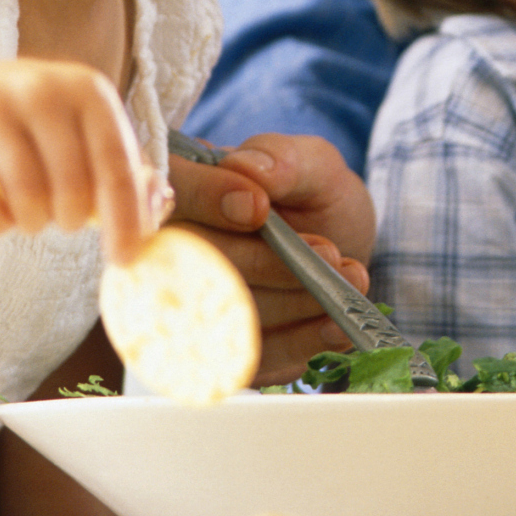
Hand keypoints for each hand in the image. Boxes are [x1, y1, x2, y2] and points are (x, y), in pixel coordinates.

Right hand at [0, 60, 163, 263]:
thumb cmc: (37, 133)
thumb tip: (157, 207)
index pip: (117, 165)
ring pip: (26, 195)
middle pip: (72, 186)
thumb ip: (127, 173)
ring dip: (31, 224)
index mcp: (87, 88)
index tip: (125, 259)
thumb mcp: (86, 137)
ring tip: (29, 217)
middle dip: (69, 220)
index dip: (125, 219)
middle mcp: (40, 86)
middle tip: (59, 219)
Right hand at [168, 133, 375, 384]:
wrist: (335, 249)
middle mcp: (170, 252)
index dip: (204, 199)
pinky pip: (248, 358)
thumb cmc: (312, 200)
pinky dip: (298, 343)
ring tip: (349, 280)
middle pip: (192, 264)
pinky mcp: (221, 354)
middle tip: (328, 252)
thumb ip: (284, 157)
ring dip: (292, 302)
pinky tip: (336, 327)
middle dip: (265, 262)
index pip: (166, 191)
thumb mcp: (312, 166)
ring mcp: (190, 309)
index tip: (258, 208)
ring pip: (223, 314)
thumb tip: (250, 169)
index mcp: (180, 189)